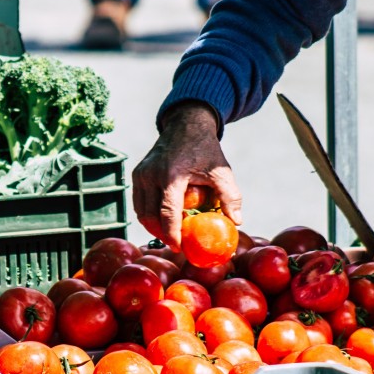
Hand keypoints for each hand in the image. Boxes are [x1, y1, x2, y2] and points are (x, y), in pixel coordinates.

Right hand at [131, 101, 241, 250]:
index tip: (180, 248)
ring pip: (141, 212)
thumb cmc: (206, 150)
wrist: (186, 124)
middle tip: (176, 245)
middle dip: (162, 235)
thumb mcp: (221, 171)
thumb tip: (236, 223)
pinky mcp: (138, 174)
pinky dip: (148, 215)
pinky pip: (139, 202)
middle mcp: (151, 174)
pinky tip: (161, 221)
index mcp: (172, 175)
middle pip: (150, 216)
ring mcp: (141, 174)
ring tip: (169, 235)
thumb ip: (230, 197)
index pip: (167, 213)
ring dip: (153, 227)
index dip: (172, 235)